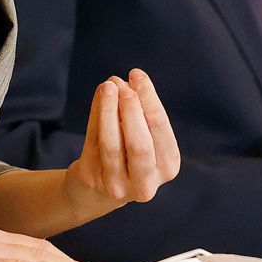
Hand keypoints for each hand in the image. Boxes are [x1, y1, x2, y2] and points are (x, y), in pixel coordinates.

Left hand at [63, 69, 181, 221]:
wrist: (97, 187)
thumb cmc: (127, 151)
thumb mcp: (140, 132)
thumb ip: (136, 108)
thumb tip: (121, 82)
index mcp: (168, 166)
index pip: (160, 129)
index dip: (149, 100)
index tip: (137, 75)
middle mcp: (146, 183)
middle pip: (140, 145)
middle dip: (132, 111)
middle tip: (123, 86)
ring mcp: (118, 186)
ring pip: (112, 146)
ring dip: (109, 111)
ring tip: (107, 86)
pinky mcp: (93, 180)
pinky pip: (94, 144)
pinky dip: (96, 117)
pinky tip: (99, 97)